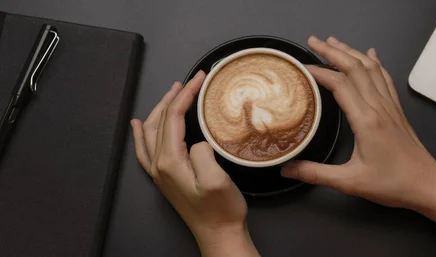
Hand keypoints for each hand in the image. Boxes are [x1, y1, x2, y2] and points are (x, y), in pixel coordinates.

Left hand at [131, 72, 258, 256]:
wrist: (218, 234)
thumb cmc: (221, 210)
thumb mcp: (216, 180)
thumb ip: (202, 153)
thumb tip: (196, 141)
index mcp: (170, 161)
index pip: (173, 117)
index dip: (187, 94)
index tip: (201, 78)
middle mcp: (159, 165)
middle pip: (161, 120)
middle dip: (175, 96)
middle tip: (193, 80)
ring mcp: (159, 172)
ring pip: (152, 130)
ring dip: (162, 108)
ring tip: (174, 91)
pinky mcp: (165, 178)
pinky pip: (145, 150)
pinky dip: (141, 133)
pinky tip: (139, 125)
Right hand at [282, 36, 435, 240]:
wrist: (427, 184)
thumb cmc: (391, 183)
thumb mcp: (350, 181)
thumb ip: (316, 173)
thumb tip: (287, 169)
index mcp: (366, 120)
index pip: (340, 85)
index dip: (319, 72)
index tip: (301, 67)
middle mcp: (379, 106)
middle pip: (355, 68)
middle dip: (333, 51)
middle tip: (312, 41)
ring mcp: (390, 105)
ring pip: (371, 68)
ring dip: (351, 52)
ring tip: (333, 42)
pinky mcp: (397, 109)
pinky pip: (385, 78)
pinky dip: (375, 62)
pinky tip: (371, 53)